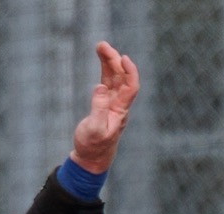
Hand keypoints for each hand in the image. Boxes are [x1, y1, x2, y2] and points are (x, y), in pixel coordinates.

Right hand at [69, 42, 139, 174]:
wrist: (92, 158)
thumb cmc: (92, 146)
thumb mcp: (94, 129)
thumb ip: (98, 108)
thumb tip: (101, 87)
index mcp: (120, 111)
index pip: (131, 87)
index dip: (129, 72)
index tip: (123, 58)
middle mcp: (119, 104)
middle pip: (121, 77)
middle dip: (114, 60)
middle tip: (101, 45)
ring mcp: (112, 103)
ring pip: (114, 77)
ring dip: (109, 61)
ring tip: (100, 46)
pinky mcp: (104, 103)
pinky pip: (108, 82)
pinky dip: (105, 70)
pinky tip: (102, 60)